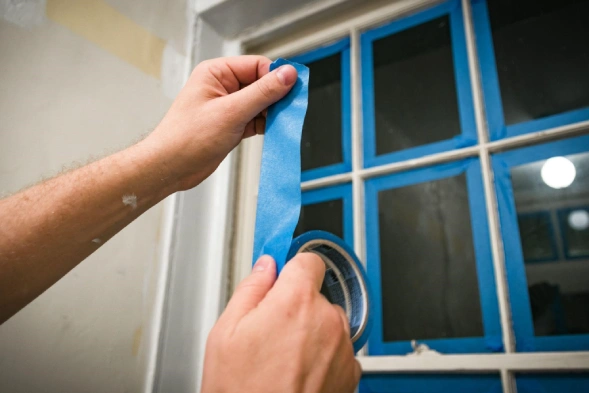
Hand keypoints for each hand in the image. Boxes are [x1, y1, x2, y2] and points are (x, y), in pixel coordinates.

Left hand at [142, 55, 297, 190]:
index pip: (256, 65)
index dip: (276, 77)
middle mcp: (222, 87)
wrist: (170, 167)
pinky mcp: (232, 125)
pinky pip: (256, 119)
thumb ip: (262, 92)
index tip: (294, 88)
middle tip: (289, 109)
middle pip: (261, 84)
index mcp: (216, 73)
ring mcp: (228, 107)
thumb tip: (286, 75)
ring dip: (272, 113)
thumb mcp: (231, 111)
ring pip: (261, 104)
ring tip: (279, 123)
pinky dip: (266, 125)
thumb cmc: (186, 138)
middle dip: (275, 97)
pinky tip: (272, 131)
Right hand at [201, 253, 361, 392]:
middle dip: (297, 305)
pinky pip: (338, 349)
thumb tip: (265, 266)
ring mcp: (342, 348)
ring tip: (283, 359)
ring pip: (328, 323)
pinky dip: (323, 356)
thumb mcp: (226, 332)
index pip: (308, 260)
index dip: (293, 267)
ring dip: (312, 332)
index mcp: (295, 302)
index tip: (285, 275)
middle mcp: (326, 321)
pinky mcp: (351, 372)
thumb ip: (251, 288)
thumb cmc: (241, 392)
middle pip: (316, 294)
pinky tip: (298, 374)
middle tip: (271, 331)